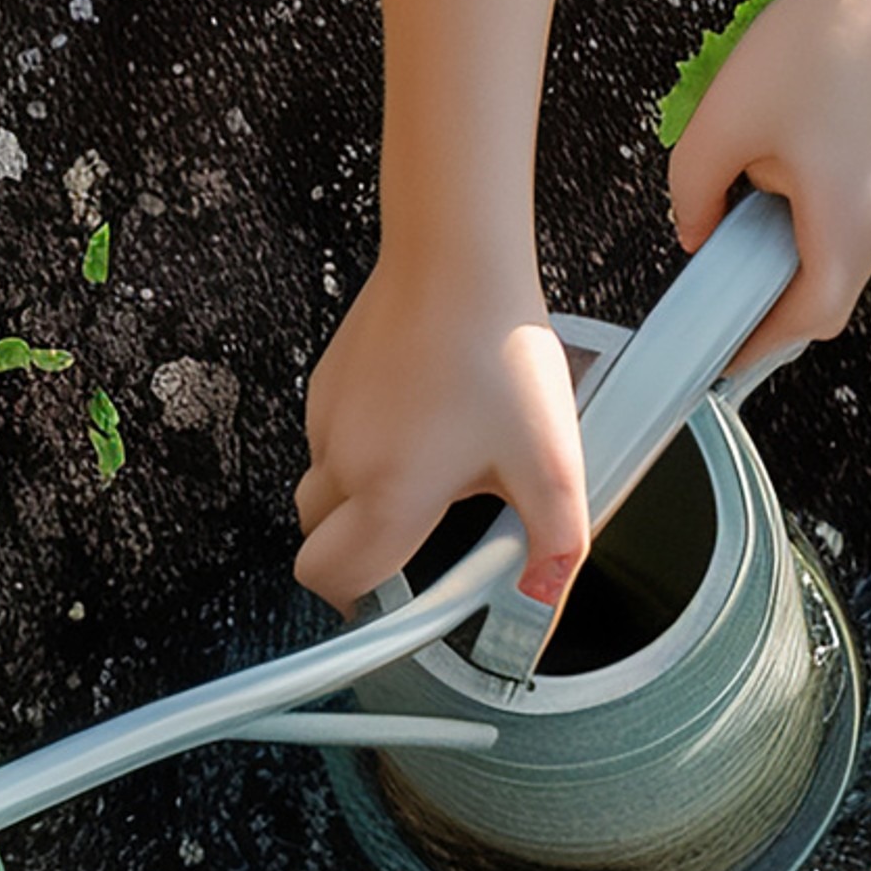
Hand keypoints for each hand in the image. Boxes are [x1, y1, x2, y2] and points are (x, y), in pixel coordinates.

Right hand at [296, 249, 587, 619]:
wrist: (455, 259)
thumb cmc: (497, 349)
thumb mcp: (550, 461)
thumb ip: (553, 546)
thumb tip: (542, 605)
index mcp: (388, 493)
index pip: (334, 580)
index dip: (358, 611)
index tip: (393, 609)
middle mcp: (341, 460)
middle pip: (317, 541)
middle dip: (357, 554)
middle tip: (419, 537)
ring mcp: (325, 417)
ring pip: (325, 487)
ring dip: (363, 497)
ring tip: (435, 463)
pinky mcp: (326, 381)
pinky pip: (331, 437)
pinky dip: (363, 446)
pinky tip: (422, 416)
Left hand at [666, 0, 870, 355]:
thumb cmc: (831, 38)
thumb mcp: (726, 120)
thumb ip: (694, 194)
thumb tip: (697, 237)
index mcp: (859, 229)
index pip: (803, 321)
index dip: (753, 341)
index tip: (714, 354)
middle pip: (819, 283)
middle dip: (766, 252)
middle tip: (736, 195)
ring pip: (837, 245)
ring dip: (795, 215)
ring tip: (786, 139)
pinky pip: (860, 217)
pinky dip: (824, 196)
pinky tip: (814, 134)